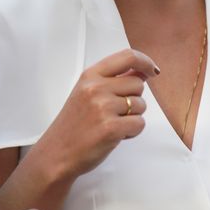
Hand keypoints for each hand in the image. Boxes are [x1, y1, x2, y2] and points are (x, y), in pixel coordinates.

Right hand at [33, 48, 158, 180]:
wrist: (57, 152)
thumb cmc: (73, 124)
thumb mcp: (85, 92)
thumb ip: (110, 80)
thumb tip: (140, 71)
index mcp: (90, 75)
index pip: (127, 57)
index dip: (145, 62)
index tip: (152, 70)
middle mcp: (96, 87)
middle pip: (138, 83)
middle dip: (134, 98)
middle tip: (117, 110)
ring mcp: (103, 107)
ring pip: (141, 104)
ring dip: (133, 116)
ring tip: (113, 123)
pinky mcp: (111, 128)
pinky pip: (139, 123)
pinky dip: (132, 131)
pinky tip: (116, 134)